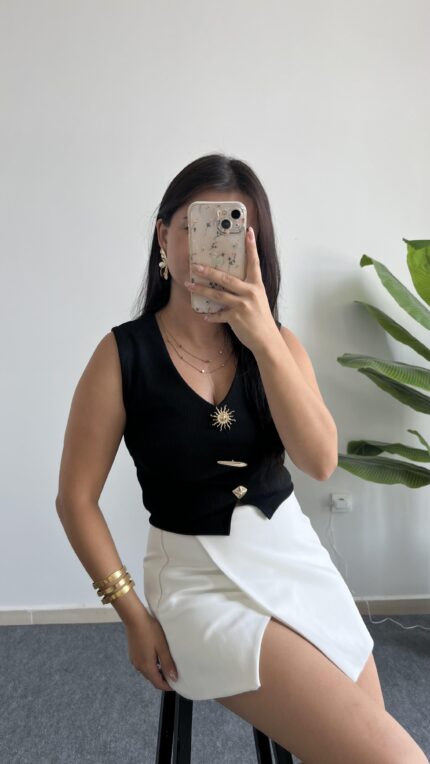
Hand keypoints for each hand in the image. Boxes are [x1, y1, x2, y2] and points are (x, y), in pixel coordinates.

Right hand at [125, 610, 177, 691]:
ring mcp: (134, 660)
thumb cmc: (150, 630)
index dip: (167, 686)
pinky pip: (143, 664)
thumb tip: (173, 678)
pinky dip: (151, 665)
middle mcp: (138, 666)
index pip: (158, 684)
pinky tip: (157, 657)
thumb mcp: (162, 647)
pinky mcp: (133, 654)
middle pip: (152, 679)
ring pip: (147, 672)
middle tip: (174, 675)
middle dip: (163, 679)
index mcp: (146, 666)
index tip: (176, 685)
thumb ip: (168, 663)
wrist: (134, 618)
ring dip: (157, 672)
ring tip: (167, 666)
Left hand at [185, 226, 278, 353]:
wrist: (267, 339)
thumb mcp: (258, 299)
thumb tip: (231, 279)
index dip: (251, 246)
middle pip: (226, 278)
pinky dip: (210, 315)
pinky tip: (203, 314)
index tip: (248, 231)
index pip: (254, 262)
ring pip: (218, 294)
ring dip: (201, 290)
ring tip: (189, 285)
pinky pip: (218, 315)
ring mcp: (243, 305)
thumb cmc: (261, 318)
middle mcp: (250, 292)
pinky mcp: (236, 318)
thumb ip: (247, 288)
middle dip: (208, 271)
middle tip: (195, 266)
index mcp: (256, 285)